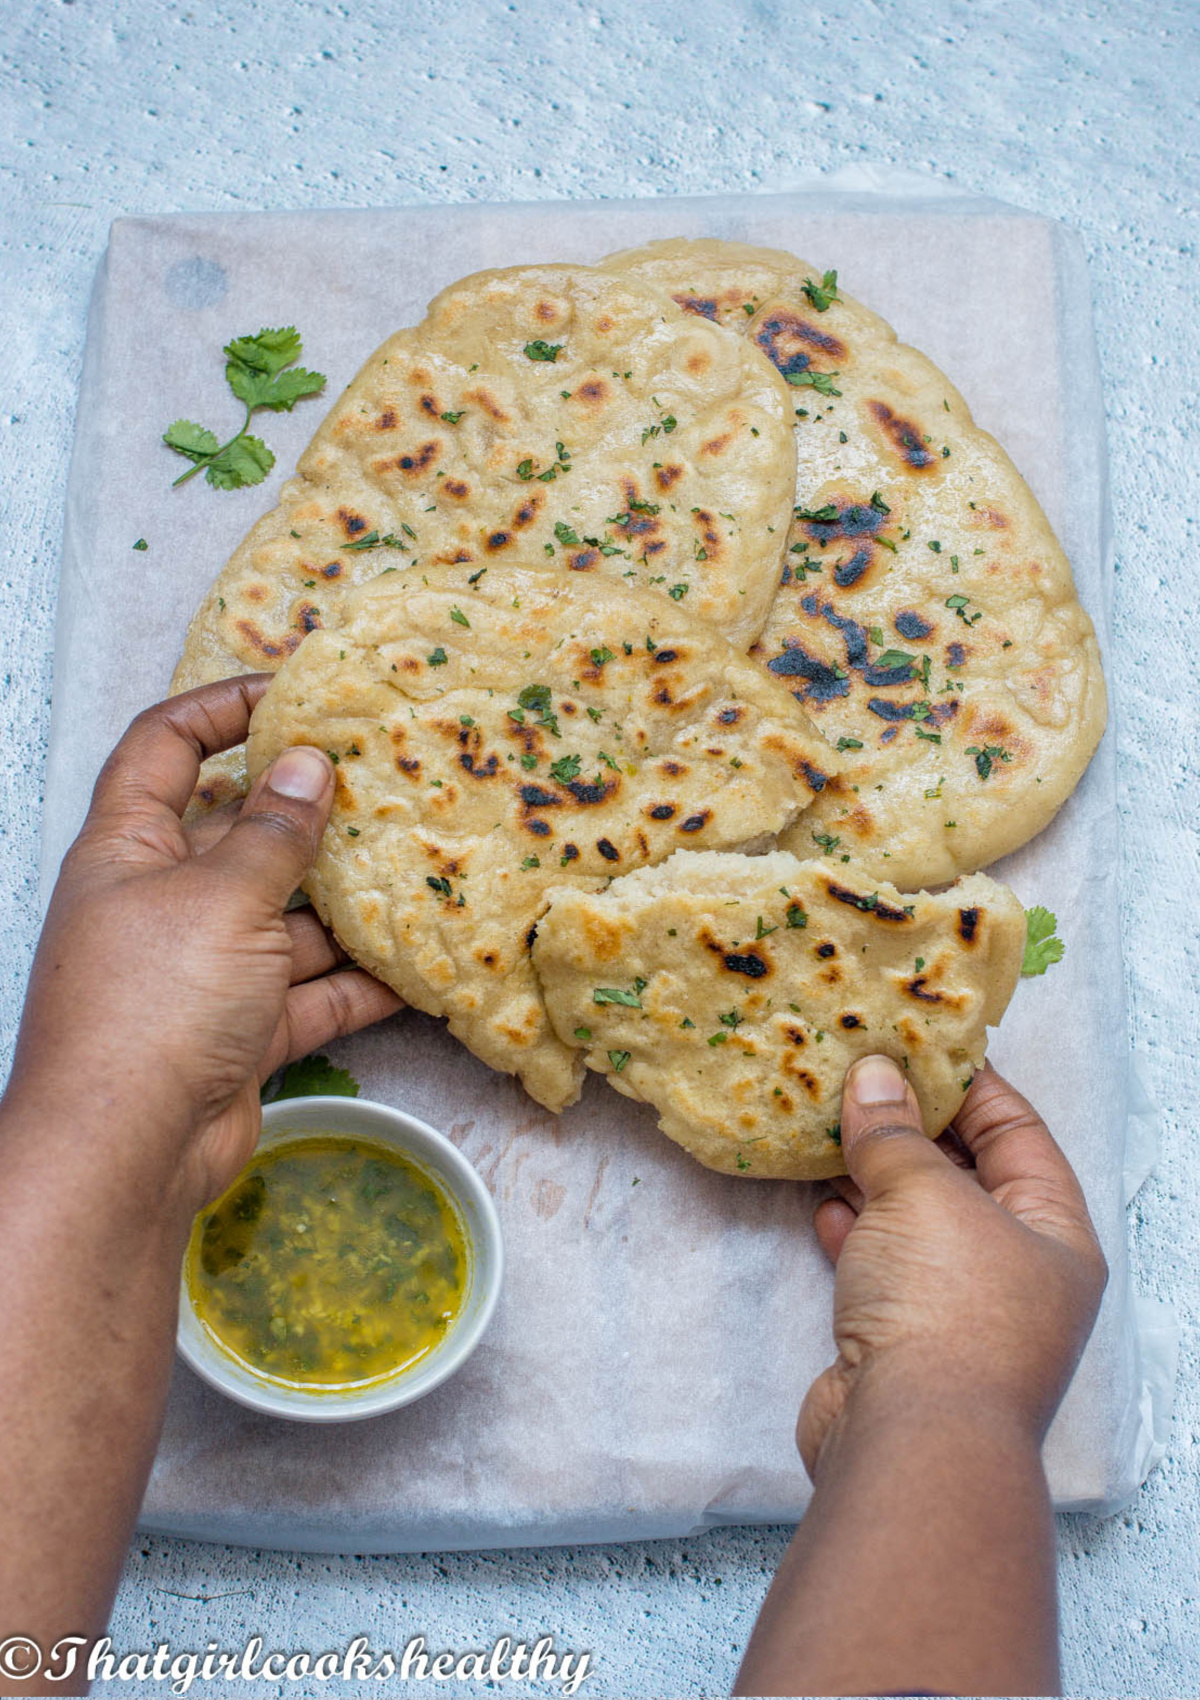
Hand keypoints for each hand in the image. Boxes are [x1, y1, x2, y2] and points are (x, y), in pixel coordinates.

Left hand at [4, 677, 399, 1208]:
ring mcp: (204, 969)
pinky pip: (309, 992)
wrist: (127, 1152)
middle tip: (386, 781)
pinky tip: (419, 964)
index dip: (221, 709)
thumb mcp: (221, 899)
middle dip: (309, 812)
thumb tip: (307, 763)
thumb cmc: (153, 1004)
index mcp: (130, 848)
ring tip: (423, 865)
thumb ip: (274, 832)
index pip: (166, 748)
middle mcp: (164, 901)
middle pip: (240, 833)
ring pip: (286, 918)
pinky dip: (357, 982)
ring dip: (346, 903)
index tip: (294, 692)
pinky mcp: (241, 1029)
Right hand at [798, 1056, 1106, 1474]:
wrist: (911, 1440)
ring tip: (826, 1121)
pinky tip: (821, 1199)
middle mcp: (1015, 1271)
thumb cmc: (947, 1308)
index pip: (1017, 1133)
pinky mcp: (903, 1340)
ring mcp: (957, 1309)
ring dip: (872, 1175)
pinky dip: (852, 1229)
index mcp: (1053, 1233)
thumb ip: (893, 1133)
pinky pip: (879, 1264)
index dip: (969, 1084)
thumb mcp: (923, 1195)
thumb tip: (873, 1077)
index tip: (918, 1042)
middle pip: (964, 1176)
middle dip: (911, 1127)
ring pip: (915, 1221)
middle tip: (859, 1074)